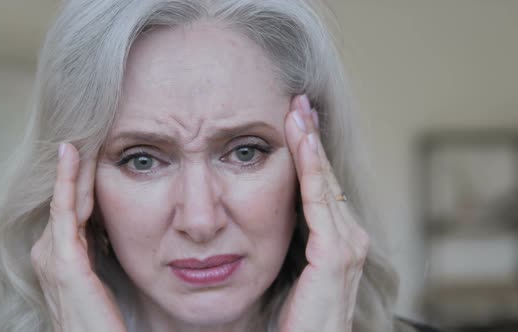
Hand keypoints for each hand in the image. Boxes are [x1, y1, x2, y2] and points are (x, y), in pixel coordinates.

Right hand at [30, 143, 126, 331]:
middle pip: (68, 199)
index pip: (73, 209)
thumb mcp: (98, 279)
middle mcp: (49, 253)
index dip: (82, 180)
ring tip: (83, 134)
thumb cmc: (101, 322)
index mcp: (60, 257)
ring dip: (74, 166)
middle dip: (79, 168)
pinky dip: (67, 179)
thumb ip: (98, 252)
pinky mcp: (63, 261)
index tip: (95, 151)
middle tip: (90, 132)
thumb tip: (108, 231)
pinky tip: (72, 153)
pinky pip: (65, 208)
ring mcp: (52, 256)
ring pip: (66, 197)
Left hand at [278, 95, 368, 331]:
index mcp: (337, 241)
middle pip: (327, 177)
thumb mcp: (291, 269)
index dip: (309, 152)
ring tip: (298, 111)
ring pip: (326, 183)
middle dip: (312, 138)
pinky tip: (300, 142)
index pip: (322, 186)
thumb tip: (262, 215)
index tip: (294, 119)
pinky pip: (320, 202)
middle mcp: (349, 238)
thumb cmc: (295, 318)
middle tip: (298, 100)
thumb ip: (288, 240)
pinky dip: (311, 168)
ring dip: (311, 145)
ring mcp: (347, 246)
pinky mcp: (336, 257)